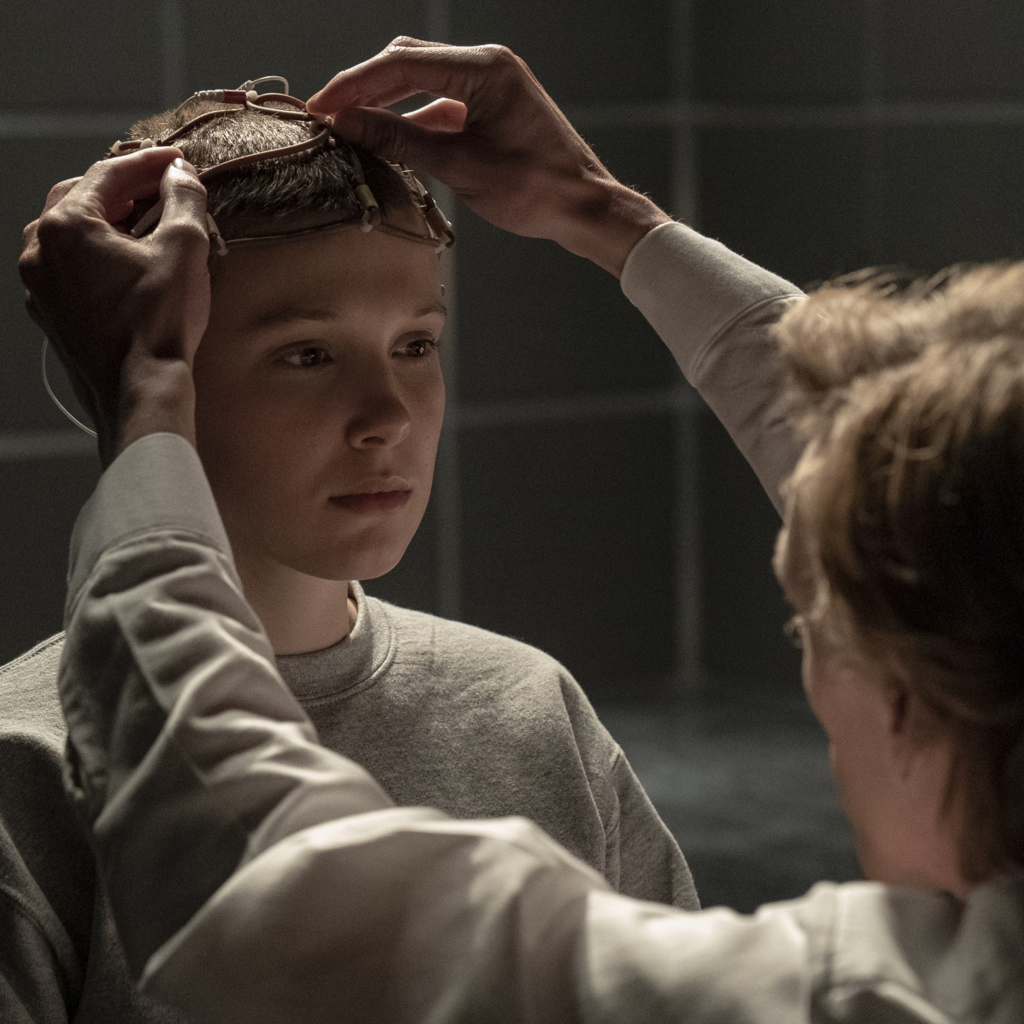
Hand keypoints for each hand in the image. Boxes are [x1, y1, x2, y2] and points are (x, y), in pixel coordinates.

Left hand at [20, 149, 210, 464]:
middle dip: (124, 189)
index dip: (149, 162)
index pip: (109, 174)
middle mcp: (39, 249)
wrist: (138, 390)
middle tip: (162, 187)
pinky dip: (98, 255)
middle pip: (82, 198)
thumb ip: (183, 199)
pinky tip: (129, 264)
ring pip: (72, 233)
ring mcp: (39, 284)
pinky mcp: (50, 312)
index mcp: (65, 225)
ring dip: (109, 221)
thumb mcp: (185, 249)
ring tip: (148, 224)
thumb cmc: (158, 322)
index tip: (178, 160)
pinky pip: (70, 268)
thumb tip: (180, 174)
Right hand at [307, 39, 670, 276]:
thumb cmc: (535, 190)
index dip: (354, 85)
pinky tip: (389, 140)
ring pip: (422, 80)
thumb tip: (346, 123)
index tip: (320, 107)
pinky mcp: (492, 106)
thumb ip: (401, 141)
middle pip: (408, 62)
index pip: (401, 64)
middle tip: (327, 116)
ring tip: (349, 127)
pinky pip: (441, 101)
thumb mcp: (460, 168)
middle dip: (364, 87)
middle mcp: (488, 64)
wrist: (585, 207)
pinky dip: (412, 118)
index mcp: (485, 69)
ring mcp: (491, 83)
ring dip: (385, 102)